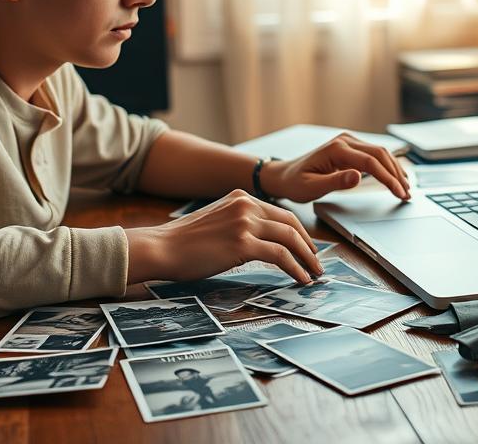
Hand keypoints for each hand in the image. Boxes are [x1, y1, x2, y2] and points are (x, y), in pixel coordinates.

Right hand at [124, 190, 322, 284]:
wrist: (161, 247)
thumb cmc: (183, 241)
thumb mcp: (216, 220)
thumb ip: (239, 222)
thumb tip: (260, 240)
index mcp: (241, 197)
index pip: (280, 214)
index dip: (299, 233)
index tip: (307, 248)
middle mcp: (246, 205)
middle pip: (291, 224)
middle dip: (308, 245)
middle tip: (317, 263)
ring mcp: (245, 223)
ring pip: (290, 238)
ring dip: (307, 258)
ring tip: (314, 274)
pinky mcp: (242, 243)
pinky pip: (280, 255)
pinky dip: (295, 268)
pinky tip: (301, 279)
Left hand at [263, 132, 410, 201]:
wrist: (285, 175)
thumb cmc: (296, 183)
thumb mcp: (312, 188)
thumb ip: (335, 182)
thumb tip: (358, 177)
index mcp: (336, 149)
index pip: (370, 162)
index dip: (388, 178)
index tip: (399, 193)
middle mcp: (345, 141)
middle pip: (380, 154)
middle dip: (396, 174)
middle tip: (407, 194)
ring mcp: (349, 142)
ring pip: (380, 153)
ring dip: (395, 170)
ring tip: (406, 189)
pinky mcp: (351, 148)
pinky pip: (374, 155)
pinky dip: (388, 167)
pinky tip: (396, 178)